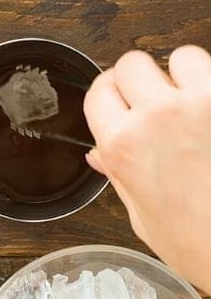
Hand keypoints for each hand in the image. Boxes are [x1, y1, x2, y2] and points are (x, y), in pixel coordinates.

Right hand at [84, 45, 210, 294]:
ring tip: (190, 105)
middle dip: (137, 80)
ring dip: (181, 74)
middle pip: (132, 64)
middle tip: (149, 103)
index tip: (115, 101)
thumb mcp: (142, 214)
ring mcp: (198, 102)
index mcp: (123, 147)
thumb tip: (102, 154)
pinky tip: (210, 113)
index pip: (98, 93)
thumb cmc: (195, 242)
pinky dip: (209, 84)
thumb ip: (120, 173)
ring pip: (178, 57)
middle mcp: (156, 117)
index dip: (107, 96)